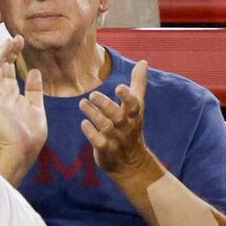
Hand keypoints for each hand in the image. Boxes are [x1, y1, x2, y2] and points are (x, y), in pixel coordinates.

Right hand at [0, 39, 50, 170]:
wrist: (24, 149)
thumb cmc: (31, 134)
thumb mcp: (37, 107)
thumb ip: (34, 89)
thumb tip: (34, 71)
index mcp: (12, 94)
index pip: (10, 69)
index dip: (14, 55)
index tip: (22, 42)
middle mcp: (1, 92)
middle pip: (1, 66)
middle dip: (8, 51)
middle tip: (17, 38)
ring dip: (0, 55)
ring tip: (9, 42)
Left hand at [80, 60, 158, 184]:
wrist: (132, 163)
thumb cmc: (131, 127)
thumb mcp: (137, 107)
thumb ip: (138, 84)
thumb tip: (143, 62)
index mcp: (133, 115)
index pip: (133, 105)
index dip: (127, 96)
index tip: (120, 87)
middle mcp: (125, 126)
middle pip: (117, 115)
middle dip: (106, 105)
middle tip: (93, 94)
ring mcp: (116, 139)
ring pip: (105, 126)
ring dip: (93, 114)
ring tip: (82, 103)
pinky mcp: (105, 149)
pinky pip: (98, 141)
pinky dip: (91, 132)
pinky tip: (83, 123)